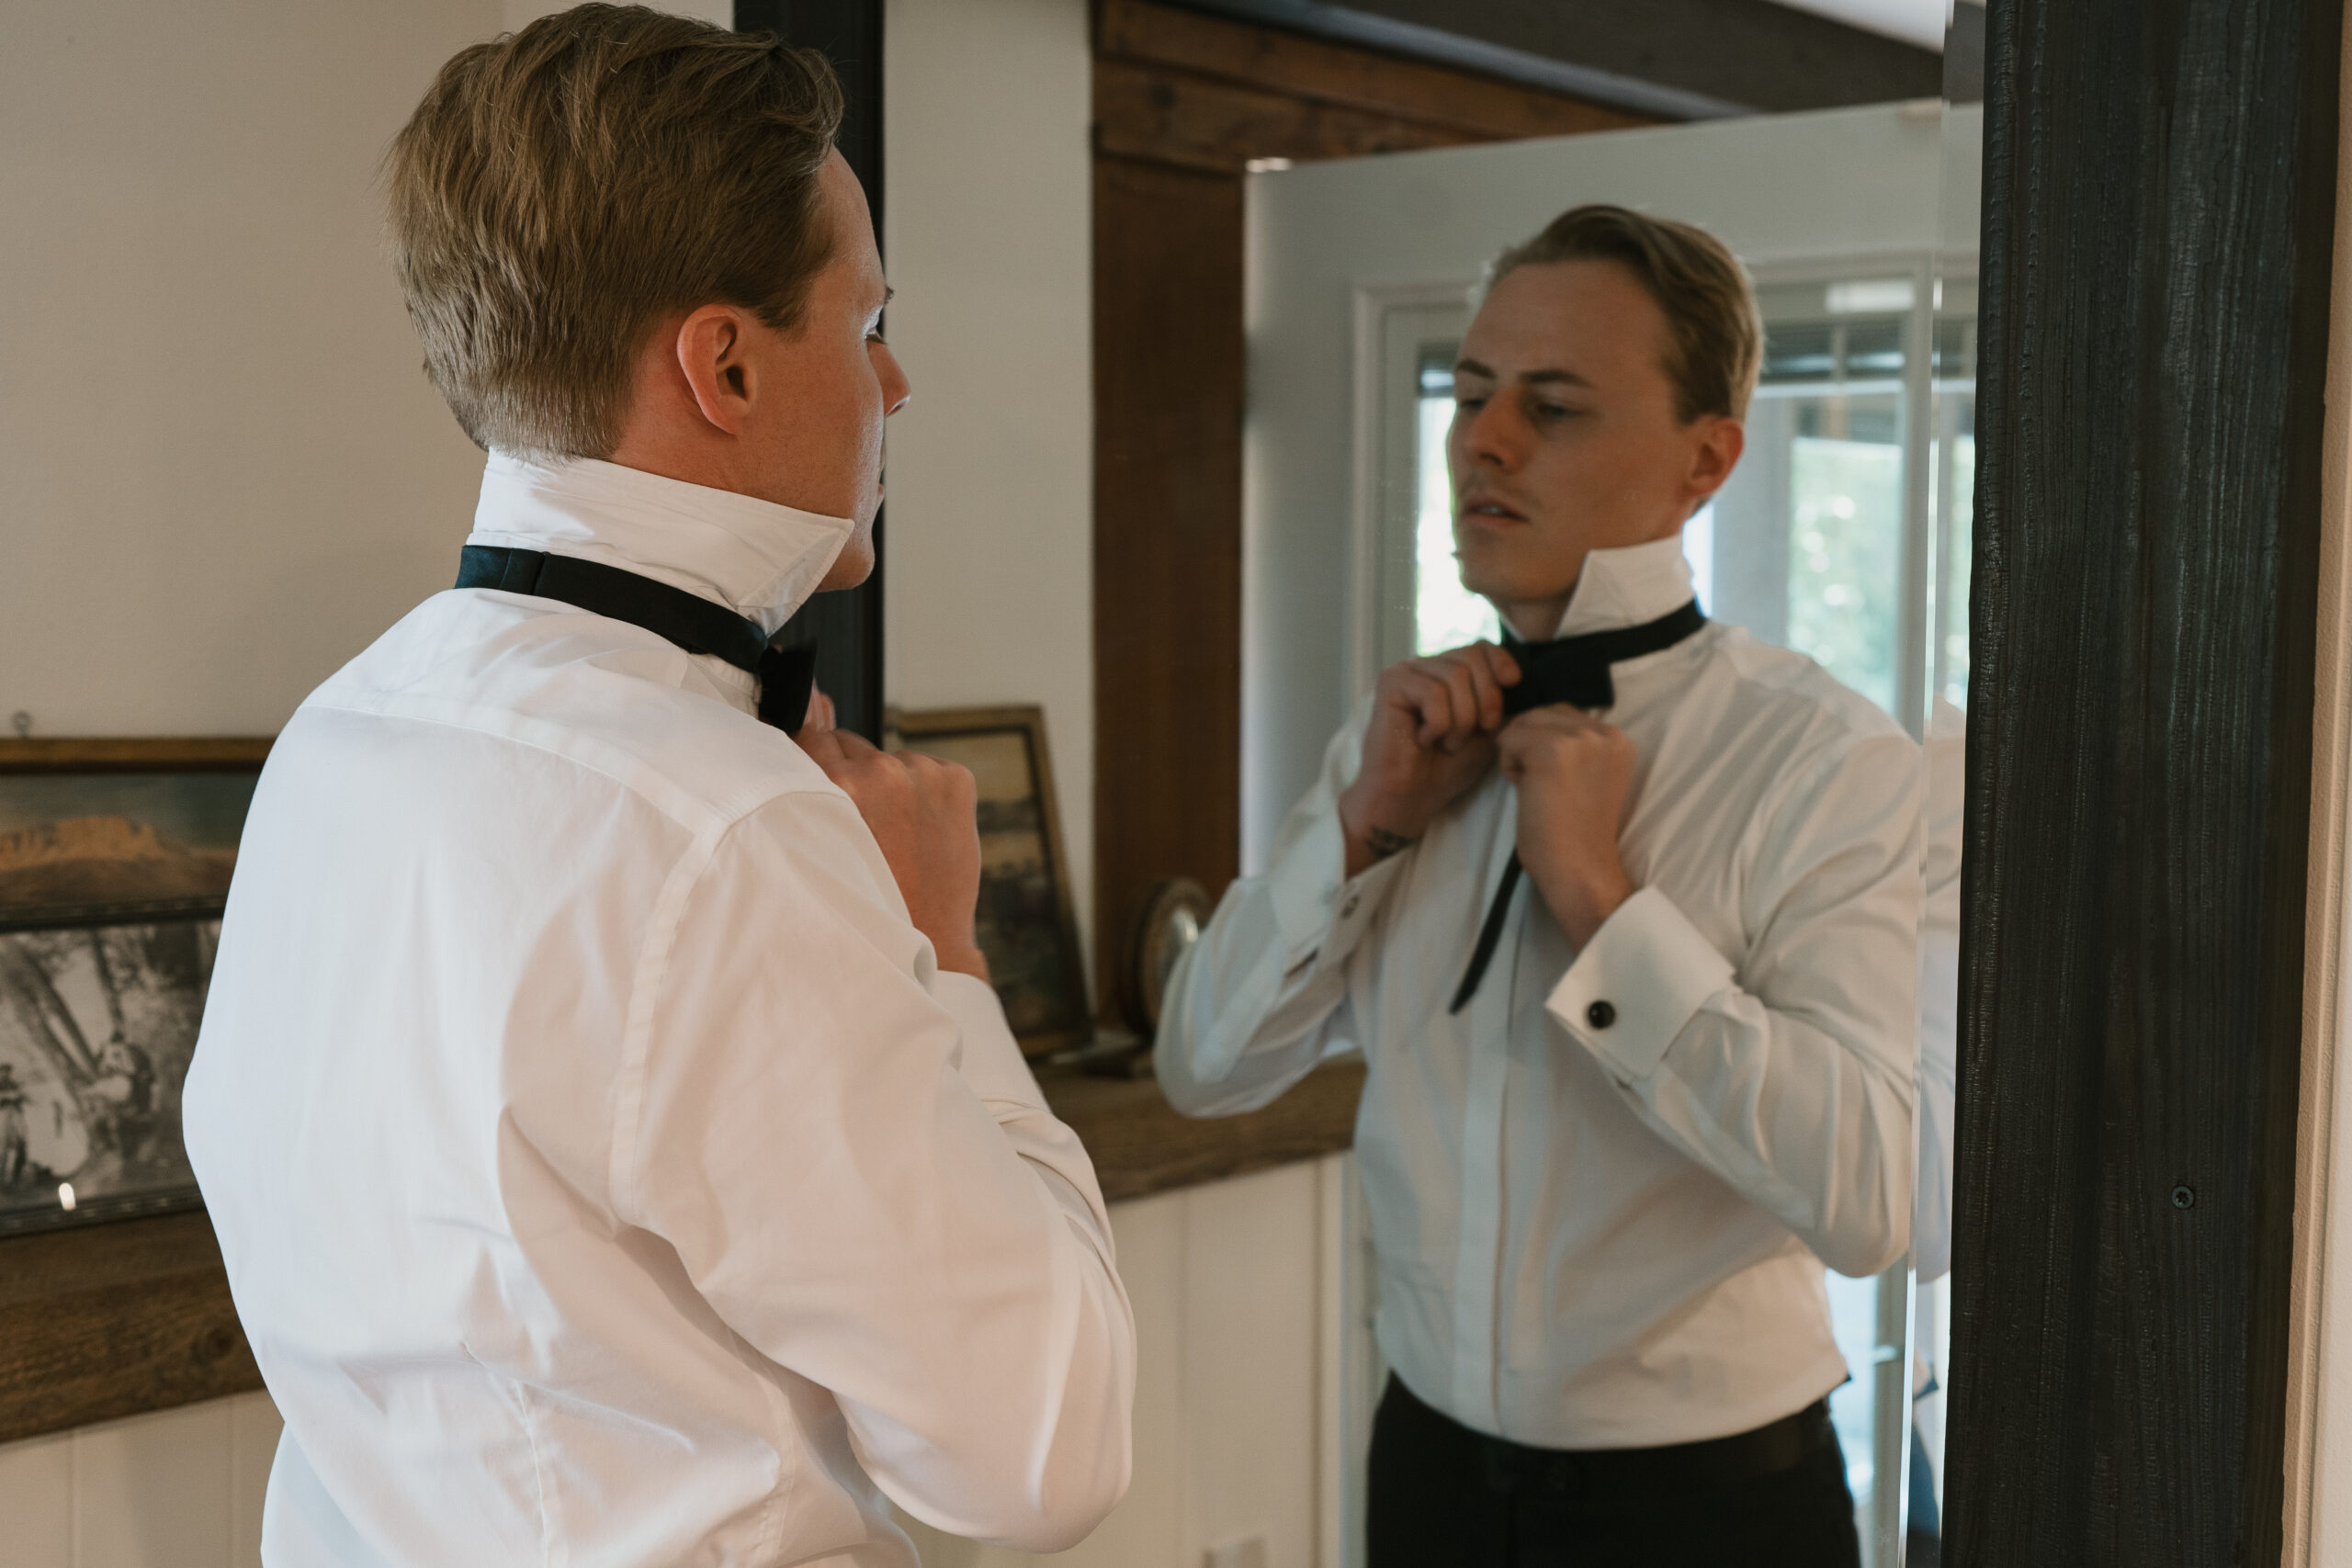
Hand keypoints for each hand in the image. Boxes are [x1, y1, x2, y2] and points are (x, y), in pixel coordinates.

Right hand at [794, 700, 989, 980]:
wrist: (926, 941)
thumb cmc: (866, 901)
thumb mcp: (821, 842)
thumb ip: (816, 776)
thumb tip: (817, 702)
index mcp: (831, 787)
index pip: (811, 736)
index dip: (815, 764)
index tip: (822, 783)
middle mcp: (877, 772)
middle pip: (850, 745)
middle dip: (851, 775)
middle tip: (860, 826)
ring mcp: (921, 774)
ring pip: (890, 760)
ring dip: (891, 786)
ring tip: (894, 839)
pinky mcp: (955, 779)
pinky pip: (928, 770)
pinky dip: (926, 794)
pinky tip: (921, 834)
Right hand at [1338, 643, 1519, 877]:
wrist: (1411, 798)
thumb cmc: (1446, 768)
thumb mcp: (1487, 731)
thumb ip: (1499, 702)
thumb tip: (1517, 674)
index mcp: (1448, 673)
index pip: (1480, 646)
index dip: (1500, 661)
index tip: (1513, 684)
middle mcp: (1426, 666)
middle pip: (1471, 657)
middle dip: (1486, 698)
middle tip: (1479, 731)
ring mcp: (1406, 672)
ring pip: (1455, 676)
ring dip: (1461, 718)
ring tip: (1447, 742)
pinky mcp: (1390, 684)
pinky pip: (1433, 692)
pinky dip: (1439, 723)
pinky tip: (1424, 739)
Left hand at [1497, 705, 1637, 946]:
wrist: (1579, 869)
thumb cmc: (1575, 833)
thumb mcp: (1587, 776)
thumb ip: (1574, 746)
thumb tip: (1530, 721)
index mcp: (1619, 738)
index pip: (1564, 715)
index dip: (1547, 745)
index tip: (1559, 783)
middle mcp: (1606, 732)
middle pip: (1542, 714)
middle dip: (1530, 746)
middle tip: (1545, 787)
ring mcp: (1581, 738)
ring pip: (1523, 724)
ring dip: (1518, 754)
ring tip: (1537, 788)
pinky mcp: (1552, 750)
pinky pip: (1507, 740)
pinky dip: (1508, 767)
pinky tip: (1527, 792)